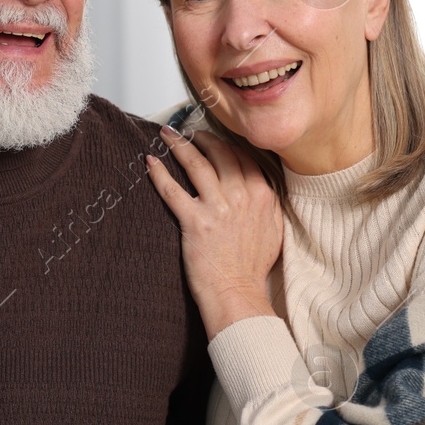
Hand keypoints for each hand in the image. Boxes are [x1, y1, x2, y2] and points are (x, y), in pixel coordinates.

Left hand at [145, 127, 283, 338]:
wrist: (238, 292)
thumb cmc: (252, 267)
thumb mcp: (273, 229)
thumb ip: (268, 203)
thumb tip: (260, 188)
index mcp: (262, 194)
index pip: (243, 156)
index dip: (225, 143)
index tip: (212, 138)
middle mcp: (242, 195)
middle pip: (220, 153)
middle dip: (202, 137)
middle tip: (188, 132)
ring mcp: (218, 207)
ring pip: (196, 163)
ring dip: (179, 145)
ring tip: (166, 135)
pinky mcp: (195, 221)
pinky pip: (172, 190)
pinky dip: (159, 173)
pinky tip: (150, 162)